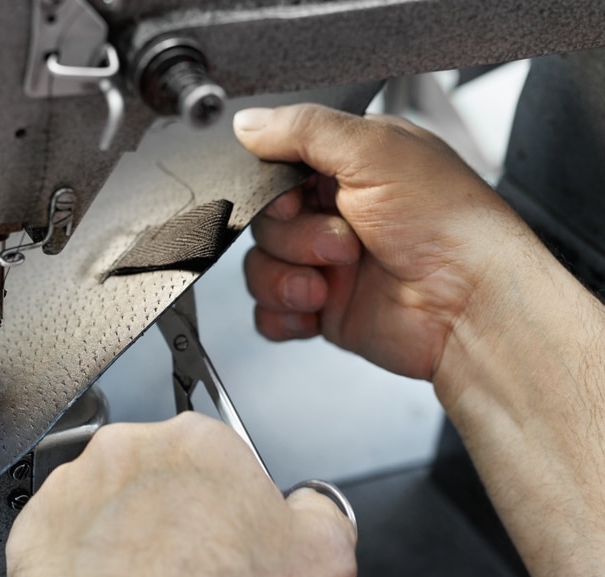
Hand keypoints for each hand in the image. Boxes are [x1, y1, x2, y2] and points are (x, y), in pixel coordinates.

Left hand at [6, 413, 356, 576]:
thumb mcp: (325, 559)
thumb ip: (321, 510)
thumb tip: (310, 506)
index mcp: (199, 441)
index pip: (222, 461)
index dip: (232, 509)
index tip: (230, 541)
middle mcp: (130, 448)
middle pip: (163, 477)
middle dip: (177, 514)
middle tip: (190, 571)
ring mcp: (75, 484)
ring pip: (111, 501)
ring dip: (127, 531)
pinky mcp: (34, 526)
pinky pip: (65, 534)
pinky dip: (82, 559)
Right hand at [235, 104, 530, 379]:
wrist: (470, 306)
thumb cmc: (449, 224)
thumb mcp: (374, 150)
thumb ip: (303, 129)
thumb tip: (247, 122)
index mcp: (350, 166)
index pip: (279, 167)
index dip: (275, 188)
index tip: (295, 199)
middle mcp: (337, 213)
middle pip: (265, 221)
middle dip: (294, 238)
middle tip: (342, 244)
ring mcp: (328, 264)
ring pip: (260, 266)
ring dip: (285, 278)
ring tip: (327, 285)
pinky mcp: (324, 309)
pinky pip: (270, 312)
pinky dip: (280, 314)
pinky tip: (311, 310)